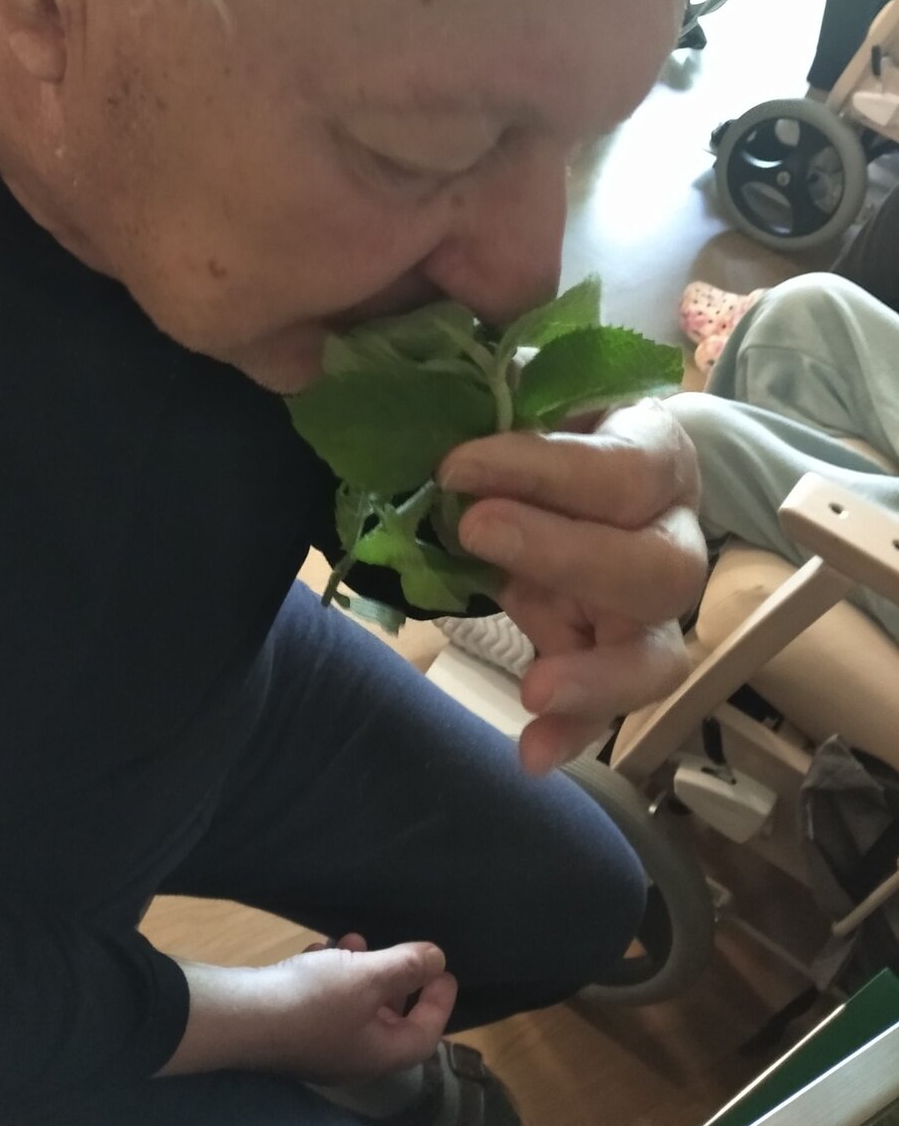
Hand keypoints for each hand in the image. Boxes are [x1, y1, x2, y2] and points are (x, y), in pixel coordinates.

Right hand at [159, 936, 456, 1081]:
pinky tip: (316, 950)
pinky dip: (329, 975)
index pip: (425, 1034)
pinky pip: (323, 1001)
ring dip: (360, 971)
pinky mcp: (293, 1028)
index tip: (445, 971)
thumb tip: (437, 959)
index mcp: (378, 1054)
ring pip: (354, 1006)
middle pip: (389, 1021)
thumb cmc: (312, 1001)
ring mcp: (319, 1044)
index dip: (439, 1002)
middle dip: (397, 981)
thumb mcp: (367, 976)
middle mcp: (351, 1056)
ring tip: (354, 940)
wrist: (240, 1016)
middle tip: (401, 953)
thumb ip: (406, 966)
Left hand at [438, 399, 705, 774]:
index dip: (545, 468)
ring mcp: (648, 610)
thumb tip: (453, 372)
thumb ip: (503, 390)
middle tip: (474, 531)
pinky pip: (611, 708)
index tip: (456, 464)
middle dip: (565, 555)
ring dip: (598, 675)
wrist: (543, 471)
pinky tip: (530, 753)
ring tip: (535, 687)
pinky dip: (575, 734)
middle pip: (657, 568)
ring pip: (659, 656)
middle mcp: (671, 535)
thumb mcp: (522, 392)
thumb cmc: (536, 421)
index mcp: (655, 454)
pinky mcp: (614, 658)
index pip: (626, 467)